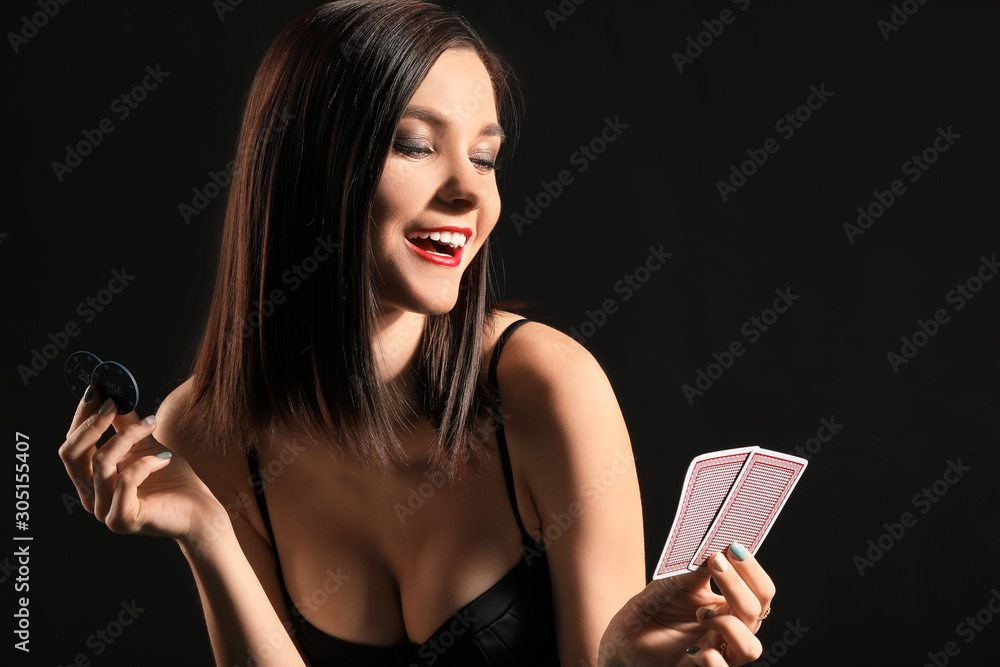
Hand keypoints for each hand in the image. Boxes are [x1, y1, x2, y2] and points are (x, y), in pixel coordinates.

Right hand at [59, 386, 226, 542]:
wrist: (199, 511)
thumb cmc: (172, 478)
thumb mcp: (145, 445)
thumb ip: (126, 425)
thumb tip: (115, 392)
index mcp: (90, 480)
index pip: (71, 445)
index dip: (81, 417)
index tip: (96, 390)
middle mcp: (90, 497)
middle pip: (71, 455)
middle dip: (93, 424)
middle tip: (114, 404)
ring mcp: (103, 511)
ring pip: (101, 463)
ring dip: (127, 437)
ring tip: (150, 425)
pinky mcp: (122, 520)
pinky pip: (125, 480)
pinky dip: (145, 462)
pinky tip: (165, 456)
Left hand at [599, 544, 773, 666]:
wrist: (627, 635)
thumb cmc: (656, 607)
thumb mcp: (677, 581)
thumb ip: (700, 567)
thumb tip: (720, 543)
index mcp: (731, 605)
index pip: (761, 590)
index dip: (752, 570)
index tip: (734, 547)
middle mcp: (731, 630)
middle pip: (758, 611)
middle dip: (738, 584)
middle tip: (715, 562)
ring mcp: (719, 653)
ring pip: (751, 647)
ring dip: (728, 626)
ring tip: (701, 614)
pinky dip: (712, 659)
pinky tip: (694, 650)